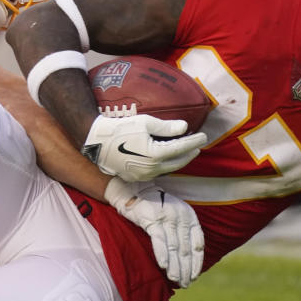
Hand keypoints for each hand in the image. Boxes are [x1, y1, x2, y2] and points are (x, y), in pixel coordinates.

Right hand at [83, 114, 206, 181]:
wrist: (96, 142)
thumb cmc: (120, 128)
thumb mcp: (144, 122)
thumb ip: (166, 127)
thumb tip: (184, 127)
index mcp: (156, 155)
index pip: (181, 148)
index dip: (194, 142)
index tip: (204, 136)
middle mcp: (151, 169)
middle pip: (177, 162)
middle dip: (189, 154)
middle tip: (197, 146)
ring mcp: (143, 175)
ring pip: (167, 169)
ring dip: (177, 161)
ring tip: (184, 151)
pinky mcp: (135, 177)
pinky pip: (155, 172)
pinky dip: (164, 165)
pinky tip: (166, 159)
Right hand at [104, 177, 203, 287]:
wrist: (133, 190)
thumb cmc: (154, 206)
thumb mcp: (175, 213)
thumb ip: (182, 231)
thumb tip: (188, 258)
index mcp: (190, 216)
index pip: (198, 243)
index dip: (197, 262)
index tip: (195, 276)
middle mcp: (181, 216)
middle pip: (186, 249)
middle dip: (186, 269)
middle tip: (185, 284)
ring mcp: (167, 217)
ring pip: (174, 248)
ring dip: (175, 266)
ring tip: (176, 280)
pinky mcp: (152, 218)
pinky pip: (159, 240)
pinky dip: (162, 254)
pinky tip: (163, 267)